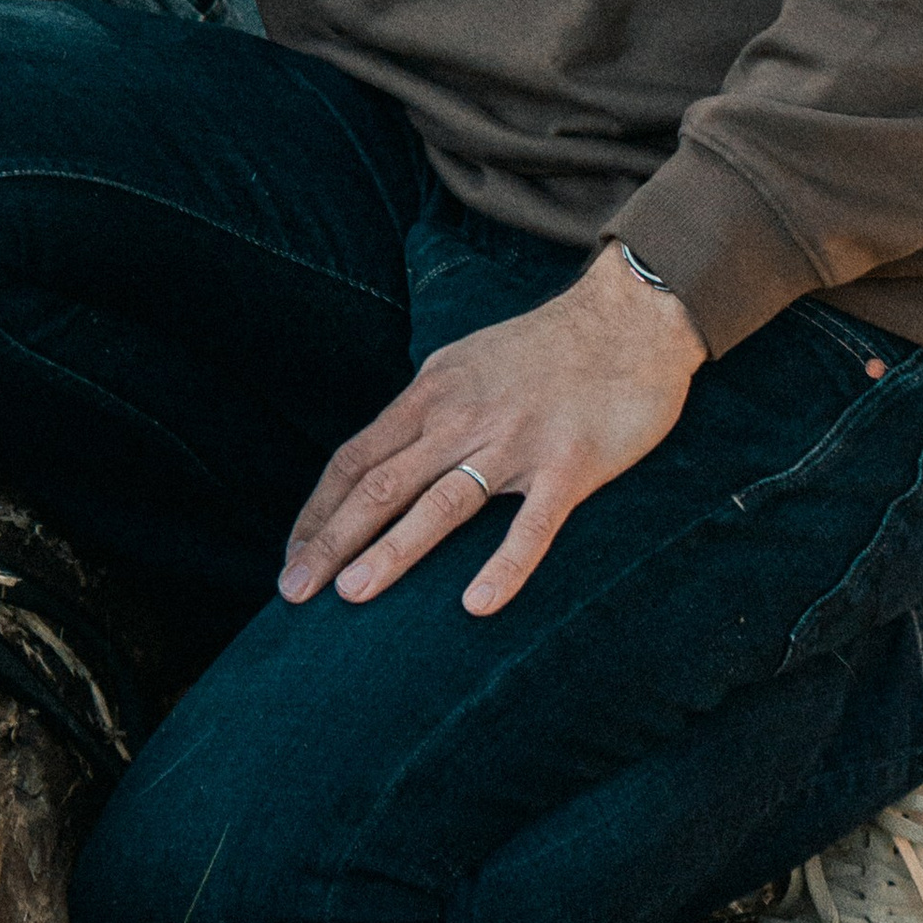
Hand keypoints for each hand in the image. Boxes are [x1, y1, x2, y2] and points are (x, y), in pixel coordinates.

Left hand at [279, 241, 705, 618]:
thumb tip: (385, 456)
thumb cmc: (546, 347)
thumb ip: (428, 410)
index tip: (293, 553)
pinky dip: (504, 565)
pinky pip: (532, 525)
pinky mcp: (570, 465)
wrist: (629, 317)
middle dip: (331, 540)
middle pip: (381, 484)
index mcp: (432, 394)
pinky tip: (476, 605)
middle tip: (293, 590)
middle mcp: (462, 417)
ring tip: (351, 595)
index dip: (319, 510)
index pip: (356, 458)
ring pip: (441, 503)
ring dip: (392, 551)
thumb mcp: (466, 364)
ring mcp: (516, 442)